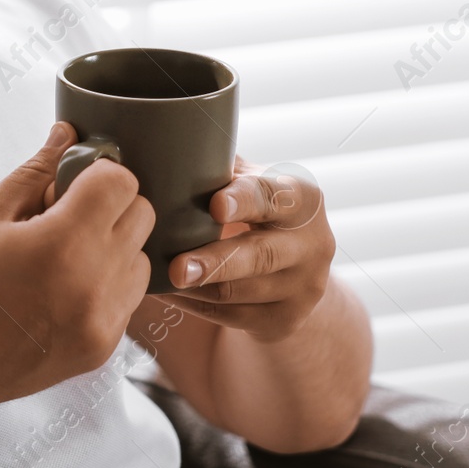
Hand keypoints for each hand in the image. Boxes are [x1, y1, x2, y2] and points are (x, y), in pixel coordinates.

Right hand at [0, 122, 154, 415]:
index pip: (121, 182)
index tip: (68, 181)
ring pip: (142, 257)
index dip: (96, 172)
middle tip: (63, 215)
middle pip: (142, 215)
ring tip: (62, 256)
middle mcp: (96, 283)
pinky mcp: (105, 346)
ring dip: (113, 245)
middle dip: (108, 205)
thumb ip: (33, 172)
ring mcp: (105, 320)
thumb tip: (65, 133)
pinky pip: (129, 296)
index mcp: (62, 243)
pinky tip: (61, 288)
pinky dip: (106, 283)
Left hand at [153, 155, 334, 342]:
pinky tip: (165, 293)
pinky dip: (193, 305)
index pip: (272, 196)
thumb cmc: (255, 207)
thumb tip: (157, 147)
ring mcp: (304, 287)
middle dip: (216, 262)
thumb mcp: (249, 181)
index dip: (244, 200)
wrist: (296, 265)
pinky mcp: (285, 320)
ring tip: (155, 278)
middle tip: (177, 268)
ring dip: (192, 288)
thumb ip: (219, 167)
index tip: (216, 206)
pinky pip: (230, 316)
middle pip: (260, 255)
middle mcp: (313, 243)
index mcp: (301, 198)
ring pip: (239, 292)